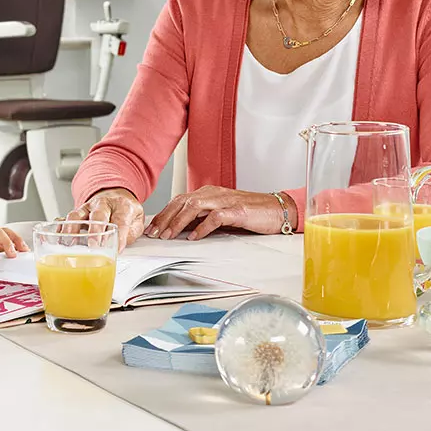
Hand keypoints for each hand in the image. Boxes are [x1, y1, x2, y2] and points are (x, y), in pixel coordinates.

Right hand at [67, 188, 143, 250]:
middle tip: (93, 245)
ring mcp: (87, 207)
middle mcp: (103, 204)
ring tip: (69, 243)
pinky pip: (66, 217)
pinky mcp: (77, 212)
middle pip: (98, 215)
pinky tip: (57, 236)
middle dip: (95, 230)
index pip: (121, 220)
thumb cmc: (125, 210)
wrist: (115, 194)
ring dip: (72, 228)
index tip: (118, 248)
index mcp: (122, 206)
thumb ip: (130, 234)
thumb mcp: (137, 220)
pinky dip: (60, 226)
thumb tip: (119, 246)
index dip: (120, 235)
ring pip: (77, 214)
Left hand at [145, 186, 288, 240]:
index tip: (152, 228)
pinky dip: (203, 227)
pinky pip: (215, 217)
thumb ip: (203, 218)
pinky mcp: (237, 211)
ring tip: (169, 236)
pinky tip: (194, 237)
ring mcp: (225, 201)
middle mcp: (214, 194)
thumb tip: (182, 230)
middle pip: (182, 202)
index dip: (164, 214)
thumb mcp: (221, 214)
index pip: (179, 201)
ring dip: (179, 222)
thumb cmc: (251, 213)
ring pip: (194, 206)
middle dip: (165, 218)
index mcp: (208, 193)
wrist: (278, 209)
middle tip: (154, 233)